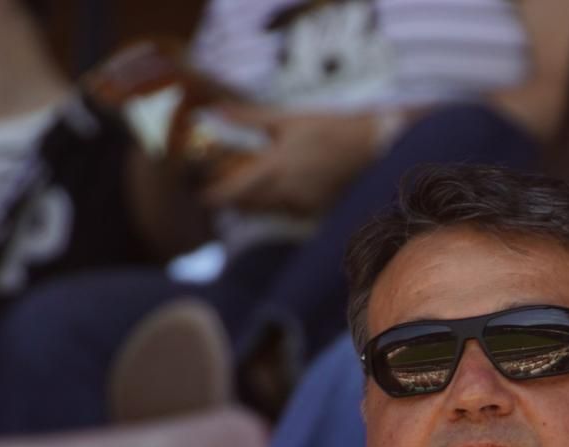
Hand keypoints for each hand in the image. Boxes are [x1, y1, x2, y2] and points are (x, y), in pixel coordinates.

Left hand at [203, 108, 378, 215]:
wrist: (369, 147)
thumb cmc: (328, 128)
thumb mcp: (286, 119)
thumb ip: (248, 118)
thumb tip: (215, 111)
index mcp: (273, 167)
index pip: (232, 191)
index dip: (213, 197)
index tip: (199, 195)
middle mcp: (284, 192)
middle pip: (246, 206)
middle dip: (231, 201)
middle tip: (221, 191)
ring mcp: (300, 205)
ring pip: (266, 211)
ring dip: (253, 204)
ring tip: (250, 188)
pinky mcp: (315, 212)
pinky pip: (287, 213)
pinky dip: (277, 204)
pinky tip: (281, 190)